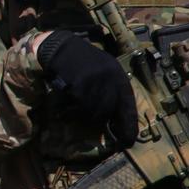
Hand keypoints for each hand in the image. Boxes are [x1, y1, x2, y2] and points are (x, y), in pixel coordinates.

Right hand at [37, 30, 137, 147]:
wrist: (60, 47)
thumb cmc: (81, 63)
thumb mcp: (103, 73)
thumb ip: (110, 91)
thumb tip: (114, 120)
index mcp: (119, 76)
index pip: (128, 106)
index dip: (128, 126)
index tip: (127, 142)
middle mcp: (111, 77)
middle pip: (109, 110)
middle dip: (98, 118)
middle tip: (86, 117)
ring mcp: (96, 80)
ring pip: (93, 110)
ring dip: (81, 113)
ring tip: (72, 106)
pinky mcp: (80, 82)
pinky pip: (78, 105)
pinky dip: (70, 108)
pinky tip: (64, 102)